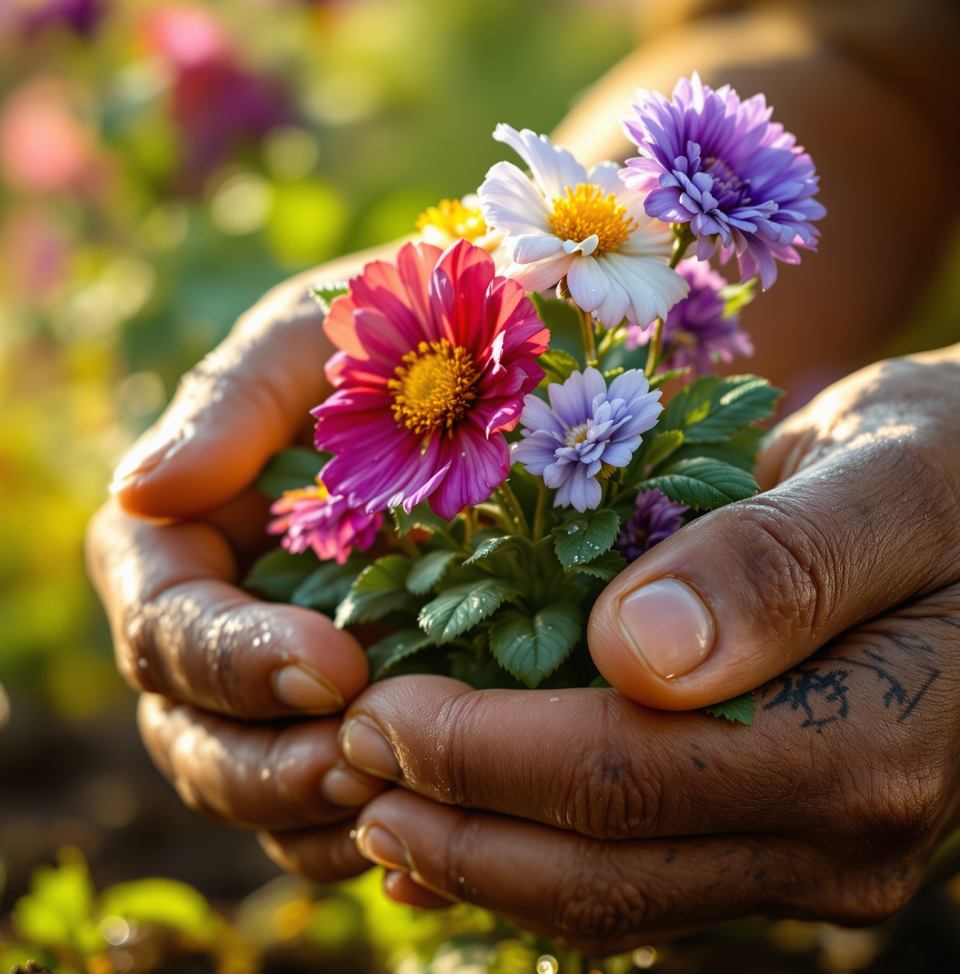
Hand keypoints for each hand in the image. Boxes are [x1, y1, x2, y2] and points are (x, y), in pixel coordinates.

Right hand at [86, 248, 404, 881]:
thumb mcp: (312, 338)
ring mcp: (279, 677)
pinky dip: (356, 825)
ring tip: (394, 800)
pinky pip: (324, 799)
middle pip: (193, 731)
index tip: (329, 666)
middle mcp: (217, 622)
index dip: (231, 662)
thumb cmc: (388, 336)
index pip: (167, 628)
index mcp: (180, 539)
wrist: (486, 364)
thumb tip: (140, 488)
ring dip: (307, 808)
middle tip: (359, 764)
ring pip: (253, 781)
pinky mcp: (347, 708)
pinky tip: (427, 820)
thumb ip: (230, 402)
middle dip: (263, 763)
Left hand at [253, 346, 959, 949]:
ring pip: (619, 896)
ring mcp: (819, 849)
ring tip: (374, 807)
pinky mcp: (789, 836)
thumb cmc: (958, 467)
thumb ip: (781, 563)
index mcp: (871, 737)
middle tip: (345, 767)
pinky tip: (462, 824)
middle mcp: (845, 827)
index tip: (377, 711)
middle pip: (611, 866)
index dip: (486, 756)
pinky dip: (539, 855)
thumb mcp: (888, 471)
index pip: (634, 778)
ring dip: (483, 859)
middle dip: (459, 824)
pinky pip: (645, 874)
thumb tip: (639, 651)